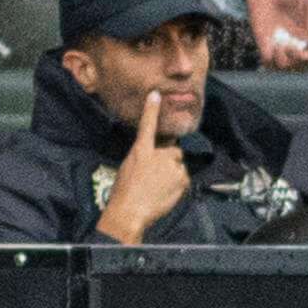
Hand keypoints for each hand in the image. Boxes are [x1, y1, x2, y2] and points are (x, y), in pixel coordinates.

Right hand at [91, 91, 193, 245]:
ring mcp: (173, 167)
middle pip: (172, 149)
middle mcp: (160, 155)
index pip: (148, 124)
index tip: (156, 95)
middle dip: (168, 158)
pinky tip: (165, 192)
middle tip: (156, 174)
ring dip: (172, 171)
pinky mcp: (183, 179)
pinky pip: (183, 177)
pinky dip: (177, 183)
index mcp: (141, 150)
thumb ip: (142, 156)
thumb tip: (150, 155)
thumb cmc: (124, 192)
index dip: (152, 109)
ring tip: (158, 186)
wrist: (131, 211)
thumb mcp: (128, 167)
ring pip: (178, 164)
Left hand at [241, 0, 307, 65]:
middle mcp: (298, 42)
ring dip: (282, 60)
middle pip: (302, 65)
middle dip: (296, 60)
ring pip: (284, 66)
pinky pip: (268, 61)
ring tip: (279, 45)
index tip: (304, 51)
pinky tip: (270, 44)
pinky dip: (269, 58)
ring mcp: (282, 44)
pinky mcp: (266, 43)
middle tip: (289, 47)